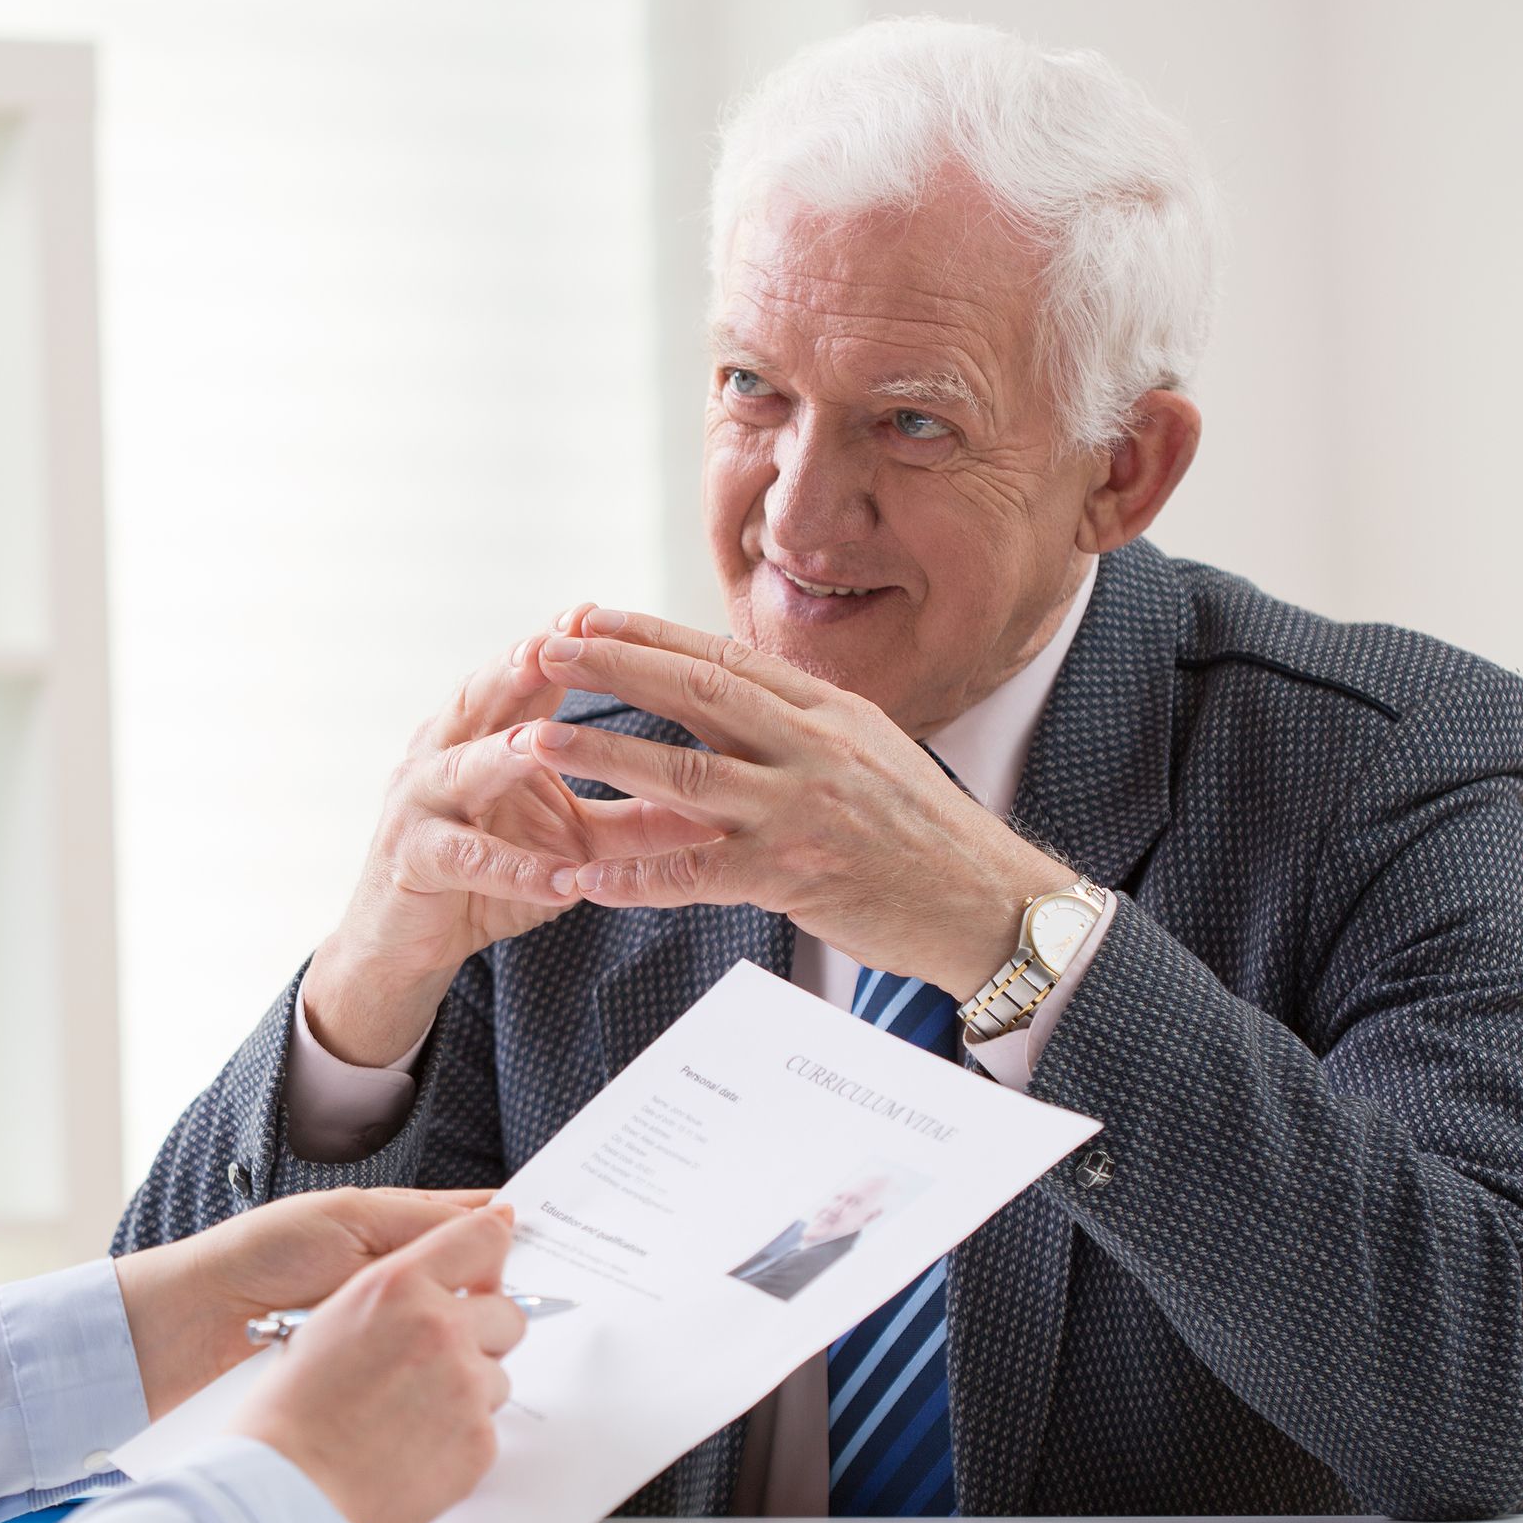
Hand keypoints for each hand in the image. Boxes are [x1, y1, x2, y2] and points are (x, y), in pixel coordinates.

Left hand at [112, 1187, 497, 1418]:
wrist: (201, 1317)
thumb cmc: (265, 1255)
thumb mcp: (348, 1221)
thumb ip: (423, 1220)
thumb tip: (500, 1212)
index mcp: (395, 1230)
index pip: (473, 1232)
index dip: (509, 1241)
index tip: (554, 1251)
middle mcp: (399, 1280)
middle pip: (476, 1292)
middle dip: (495, 1302)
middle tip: (517, 1315)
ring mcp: (389, 1327)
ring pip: (458, 1338)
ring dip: (468, 1343)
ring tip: (486, 1350)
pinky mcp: (376, 1369)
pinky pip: (427, 1374)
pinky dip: (441, 1377)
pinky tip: (452, 1383)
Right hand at [229, 1203, 526, 1522]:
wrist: (287, 1486)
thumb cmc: (292, 1410)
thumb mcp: (330, 1320)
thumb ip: (394, 1298)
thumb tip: (431, 1297)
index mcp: (399, 1285)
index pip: (481, 1237)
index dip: (490, 1252)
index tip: (487, 1270)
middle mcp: (441, 1326)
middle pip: (507, 1312)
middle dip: (482, 1333)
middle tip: (439, 1360)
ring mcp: (466, 1385)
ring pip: (498, 1376)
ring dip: (468, 1390)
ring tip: (410, 1414)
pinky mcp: (479, 1441)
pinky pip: (487, 1428)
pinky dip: (459, 1438)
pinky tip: (412, 1447)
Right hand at [306, 623, 722, 1064]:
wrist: (409, 941)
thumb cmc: (493, 875)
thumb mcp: (577, 841)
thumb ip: (637, 816)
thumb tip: (721, 801)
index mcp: (483, 733)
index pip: (523, 675)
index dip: (559, 644)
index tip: (599, 613)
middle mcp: (443, 753)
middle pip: (481, 698)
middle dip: (520, 668)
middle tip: (562, 639)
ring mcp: (420, 805)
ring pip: (461, 767)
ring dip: (501, 752)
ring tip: (541, 740)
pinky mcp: (414, 860)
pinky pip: (466, 859)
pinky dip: (513, 868)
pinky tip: (559, 879)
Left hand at [520, 606, 1076, 998]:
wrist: (988, 906)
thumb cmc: (922, 836)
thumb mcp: (866, 755)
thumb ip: (796, 728)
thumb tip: (728, 696)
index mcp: (829, 712)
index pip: (726, 658)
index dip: (650, 635)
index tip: (588, 616)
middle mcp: (814, 749)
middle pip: (697, 693)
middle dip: (613, 666)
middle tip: (543, 647)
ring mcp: (802, 813)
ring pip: (685, 775)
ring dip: (603, 756)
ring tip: (534, 743)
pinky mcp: (792, 878)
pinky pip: (694, 873)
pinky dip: (633, 876)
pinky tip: (579, 876)